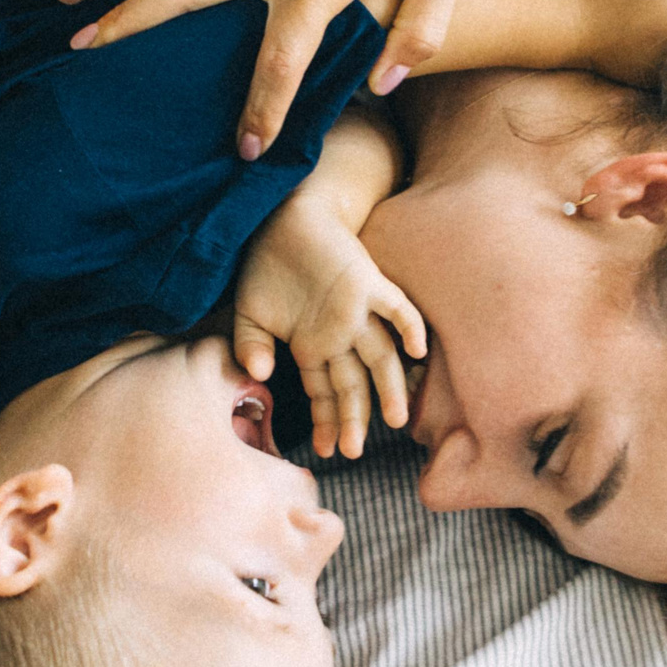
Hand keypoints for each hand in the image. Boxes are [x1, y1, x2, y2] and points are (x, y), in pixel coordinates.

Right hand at [233, 193, 426, 460]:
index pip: (324, 392)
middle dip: (354, 418)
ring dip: (388, 387)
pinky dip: (408, 326)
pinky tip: (418, 350)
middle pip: (352, 383)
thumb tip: (257, 375)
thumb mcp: (249, 313)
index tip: (327, 451)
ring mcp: (358, 311)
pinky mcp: (369, 282)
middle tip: (354, 450)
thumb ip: (250, 346)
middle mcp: (340, 335)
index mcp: (313, 346)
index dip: (326, 421)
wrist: (283, 215)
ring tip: (396, 420)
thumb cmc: (266, 265)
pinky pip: (396, 307)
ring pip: (380, 356)